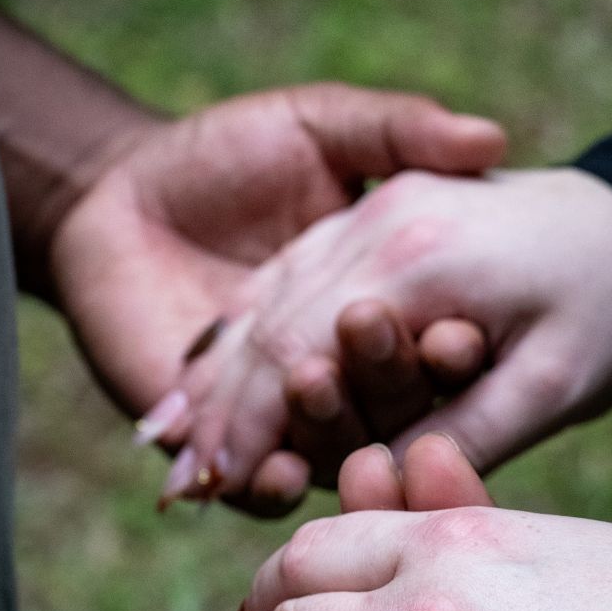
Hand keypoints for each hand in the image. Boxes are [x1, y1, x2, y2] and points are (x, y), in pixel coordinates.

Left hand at [48, 85, 503, 511]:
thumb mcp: (323, 123)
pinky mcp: (232, 447)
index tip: (464, 335)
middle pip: (393, 403)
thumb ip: (401, 128)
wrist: (120, 194)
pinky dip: (271, 483)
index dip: (451, 347)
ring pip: (334, 448)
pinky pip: (263, 487)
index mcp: (390, 301)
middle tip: (372, 338)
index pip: (439, 344)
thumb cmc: (230, 151)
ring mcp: (297, 413)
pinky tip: (274, 466)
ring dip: (329, 423)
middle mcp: (353, 370)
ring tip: (311, 381)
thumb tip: (490, 139)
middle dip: (388, 379)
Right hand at [149, 166, 611, 500]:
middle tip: (177, 478)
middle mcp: (383, 219)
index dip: (249, 424)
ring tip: (173, 438)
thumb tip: (373, 478)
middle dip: (219, 402)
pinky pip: (295, 263)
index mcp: (421, 260)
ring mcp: (377, 204)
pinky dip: (248, 318)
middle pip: (269, 318)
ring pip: (270, 287)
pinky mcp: (380, 205)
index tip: (213, 489)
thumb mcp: (557, 382)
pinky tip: (211, 365)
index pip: (298, 347)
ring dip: (221, 363)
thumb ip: (464, 430)